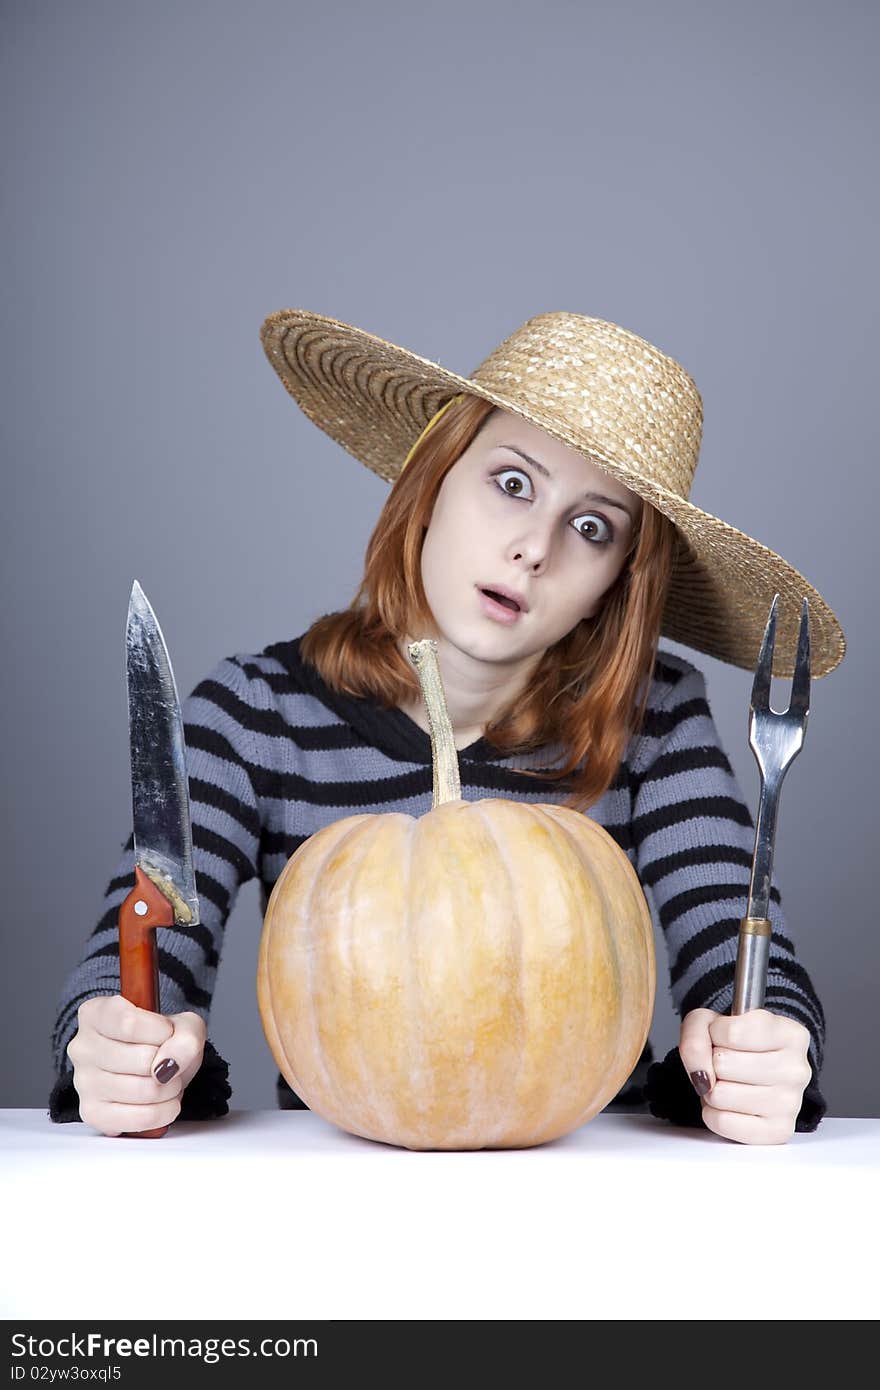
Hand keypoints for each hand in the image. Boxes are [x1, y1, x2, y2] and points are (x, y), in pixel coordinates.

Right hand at [66, 995, 206, 1136]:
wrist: (150, 1064)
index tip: (168, 1034)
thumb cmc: (159, 1040)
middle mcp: (82, 1047)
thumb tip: (171, 1063)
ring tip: (167, 1081)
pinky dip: (163, 1112)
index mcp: (95, 1014)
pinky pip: (138, 1118)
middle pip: (140, 1059)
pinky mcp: (92, 1113)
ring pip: (143, 1090)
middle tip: (171, 1062)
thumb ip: (186, 1036)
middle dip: (170, 1064)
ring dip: (170, 1089)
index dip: (160, 1032)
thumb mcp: (182, 1024)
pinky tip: (164, 1102)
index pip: (129, 1023)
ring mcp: (83, 1082)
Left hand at [679, 1007, 811, 1144]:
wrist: (753, 1071)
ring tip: (728, 1083)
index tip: (725, 1037)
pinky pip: (722, 1122)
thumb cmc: (736, 1045)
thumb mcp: (710, 1022)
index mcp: (790, 1034)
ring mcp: (790, 1104)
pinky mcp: (777, 1132)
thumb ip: (696, 1036)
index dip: (715, 1033)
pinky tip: (730, 1104)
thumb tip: (700, 1074)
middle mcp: (797, 1070)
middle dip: (713, 1064)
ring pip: (719, 1095)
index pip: (732, 1033)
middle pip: (723, 1064)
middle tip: (726, 1064)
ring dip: (712, 1089)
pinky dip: (713, 1113)